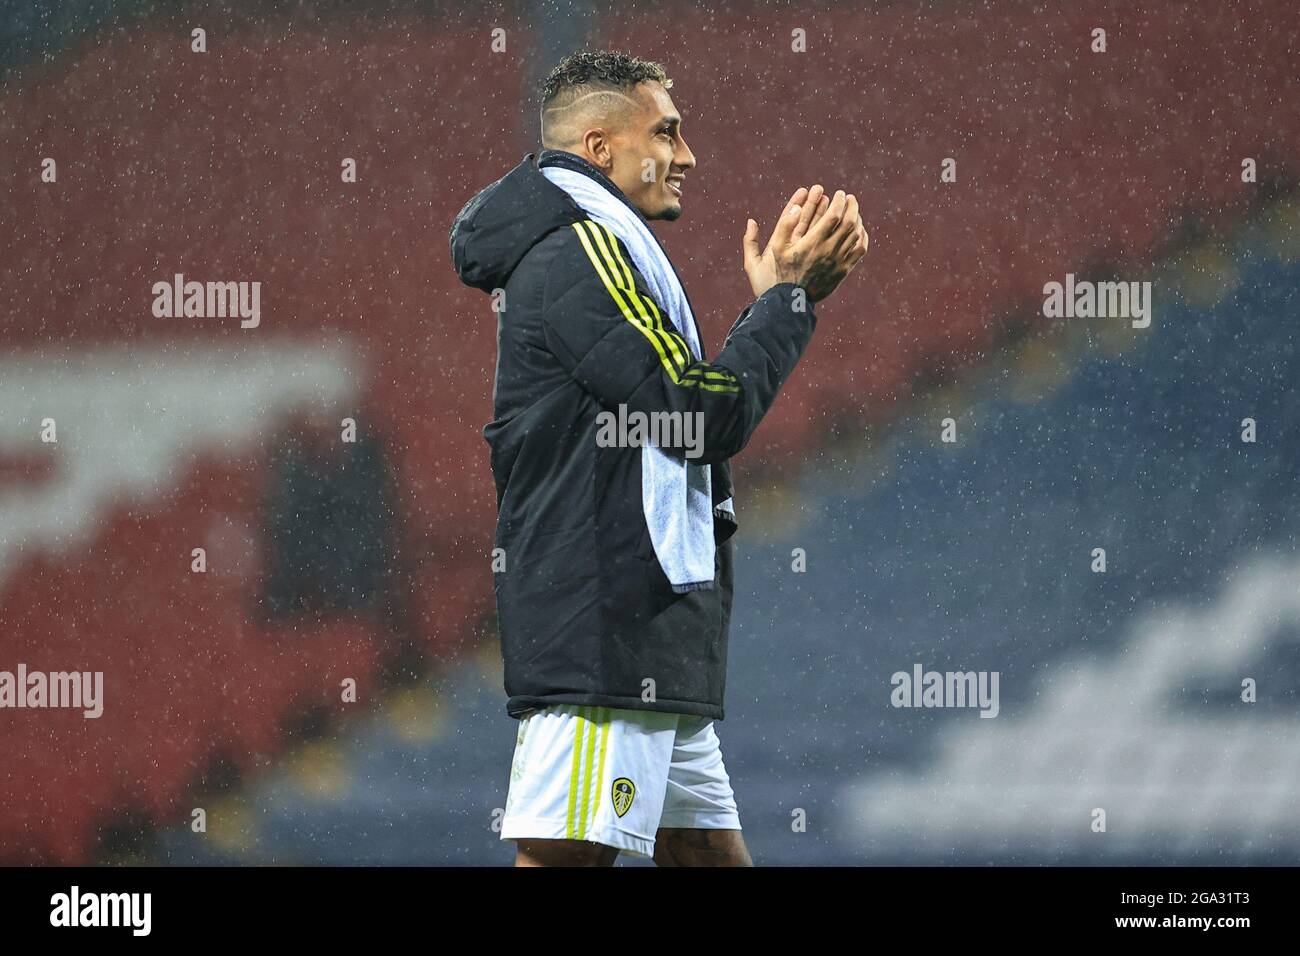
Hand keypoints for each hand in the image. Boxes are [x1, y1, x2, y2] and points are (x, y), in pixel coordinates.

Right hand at [742, 185, 867, 301]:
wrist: (789, 306)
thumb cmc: (774, 280)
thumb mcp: (762, 257)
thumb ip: (764, 235)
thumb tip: (770, 214)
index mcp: (810, 244)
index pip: (833, 216)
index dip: (839, 201)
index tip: (839, 194)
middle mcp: (827, 251)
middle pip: (849, 222)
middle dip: (851, 206)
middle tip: (850, 198)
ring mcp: (837, 262)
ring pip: (856, 234)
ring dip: (857, 218)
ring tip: (853, 211)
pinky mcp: (843, 271)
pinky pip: (860, 250)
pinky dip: (862, 237)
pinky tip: (859, 230)